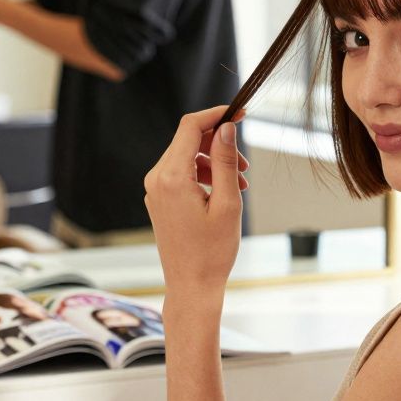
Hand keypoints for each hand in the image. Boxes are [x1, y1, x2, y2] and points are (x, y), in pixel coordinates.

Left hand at [144, 106, 249, 310]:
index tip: (240, 114)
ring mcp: (154, 190)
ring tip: (240, 184)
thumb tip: (226, 127)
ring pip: (186, 157)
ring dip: (215, 162)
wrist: (191, 286)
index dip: (216, 115)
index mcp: (171, 177)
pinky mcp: (159, 200)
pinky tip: (224, 193)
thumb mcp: (228, 203)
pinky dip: (204, 175)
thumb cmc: (212, 251)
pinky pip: (181, 174)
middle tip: (245, 164)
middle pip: (187, 140)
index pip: (190, 127)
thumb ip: (227, 161)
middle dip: (219, 143)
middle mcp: (156, 179)